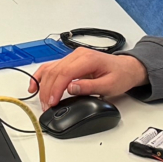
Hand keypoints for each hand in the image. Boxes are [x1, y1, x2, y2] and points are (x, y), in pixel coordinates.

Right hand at [30, 48, 145, 107]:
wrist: (127, 69)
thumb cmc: (121, 76)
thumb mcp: (110, 85)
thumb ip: (90, 87)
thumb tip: (71, 88)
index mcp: (88, 58)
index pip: (65, 72)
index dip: (56, 88)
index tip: (52, 101)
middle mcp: (78, 55)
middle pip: (55, 71)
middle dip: (48, 90)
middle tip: (47, 106)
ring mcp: (72, 57)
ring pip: (50, 69)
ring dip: (43, 85)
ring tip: (43, 101)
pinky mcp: (70, 62)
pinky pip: (51, 67)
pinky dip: (41, 76)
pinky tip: (35, 86)